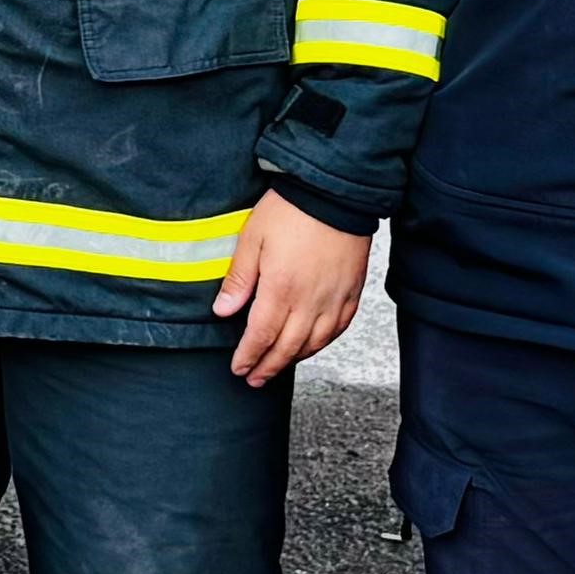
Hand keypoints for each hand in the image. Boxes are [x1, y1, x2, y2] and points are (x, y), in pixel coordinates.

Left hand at [214, 194, 370, 388]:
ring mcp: (334, 298)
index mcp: (281, 289)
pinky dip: (323, 343)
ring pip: (314, 343)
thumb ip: (239, 279)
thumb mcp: (252, 239)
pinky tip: (312, 346)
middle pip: (287, 346)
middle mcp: (310, 301)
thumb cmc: (290, 211)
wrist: (334, 194)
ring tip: (279, 367)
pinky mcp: (352, 292)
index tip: (238, 368)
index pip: (261, 335)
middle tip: (254, 379)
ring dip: (294, 359)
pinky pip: (339, 329)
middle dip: (268, 366)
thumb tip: (222, 311)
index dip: (248, 356)